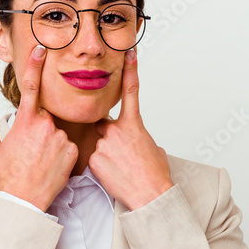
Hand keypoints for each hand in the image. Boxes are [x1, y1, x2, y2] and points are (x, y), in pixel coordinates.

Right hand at [0, 44, 77, 212]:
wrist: (25, 200)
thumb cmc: (8, 177)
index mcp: (25, 121)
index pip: (30, 86)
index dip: (34, 65)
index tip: (40, 50)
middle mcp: (45, 125)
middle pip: (45, 118)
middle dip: (39, 129)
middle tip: (31, 150)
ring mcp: (61, 137)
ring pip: (57, 133)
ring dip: (51, 142)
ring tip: (40, 162)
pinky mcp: (73, 150)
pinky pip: (68, 146)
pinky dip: (61, 153)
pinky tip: (51, 166)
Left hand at [89, 48, 172, 210]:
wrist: (150, 194)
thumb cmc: (156, 174)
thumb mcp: (153, 148)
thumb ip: (140, 137)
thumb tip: (138, 140)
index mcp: (134, 124)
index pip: (131, 91)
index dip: (131, 71)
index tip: (129, 54)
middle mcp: (116, 130)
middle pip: (103, 124)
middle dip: (108, 136)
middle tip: (121, 154)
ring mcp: (103, 143)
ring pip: (98, 144)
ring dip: (106, 155)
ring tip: (120, 169)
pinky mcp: (93, 159)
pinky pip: (93, 159)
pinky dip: (101, 167)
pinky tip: (113, 175)